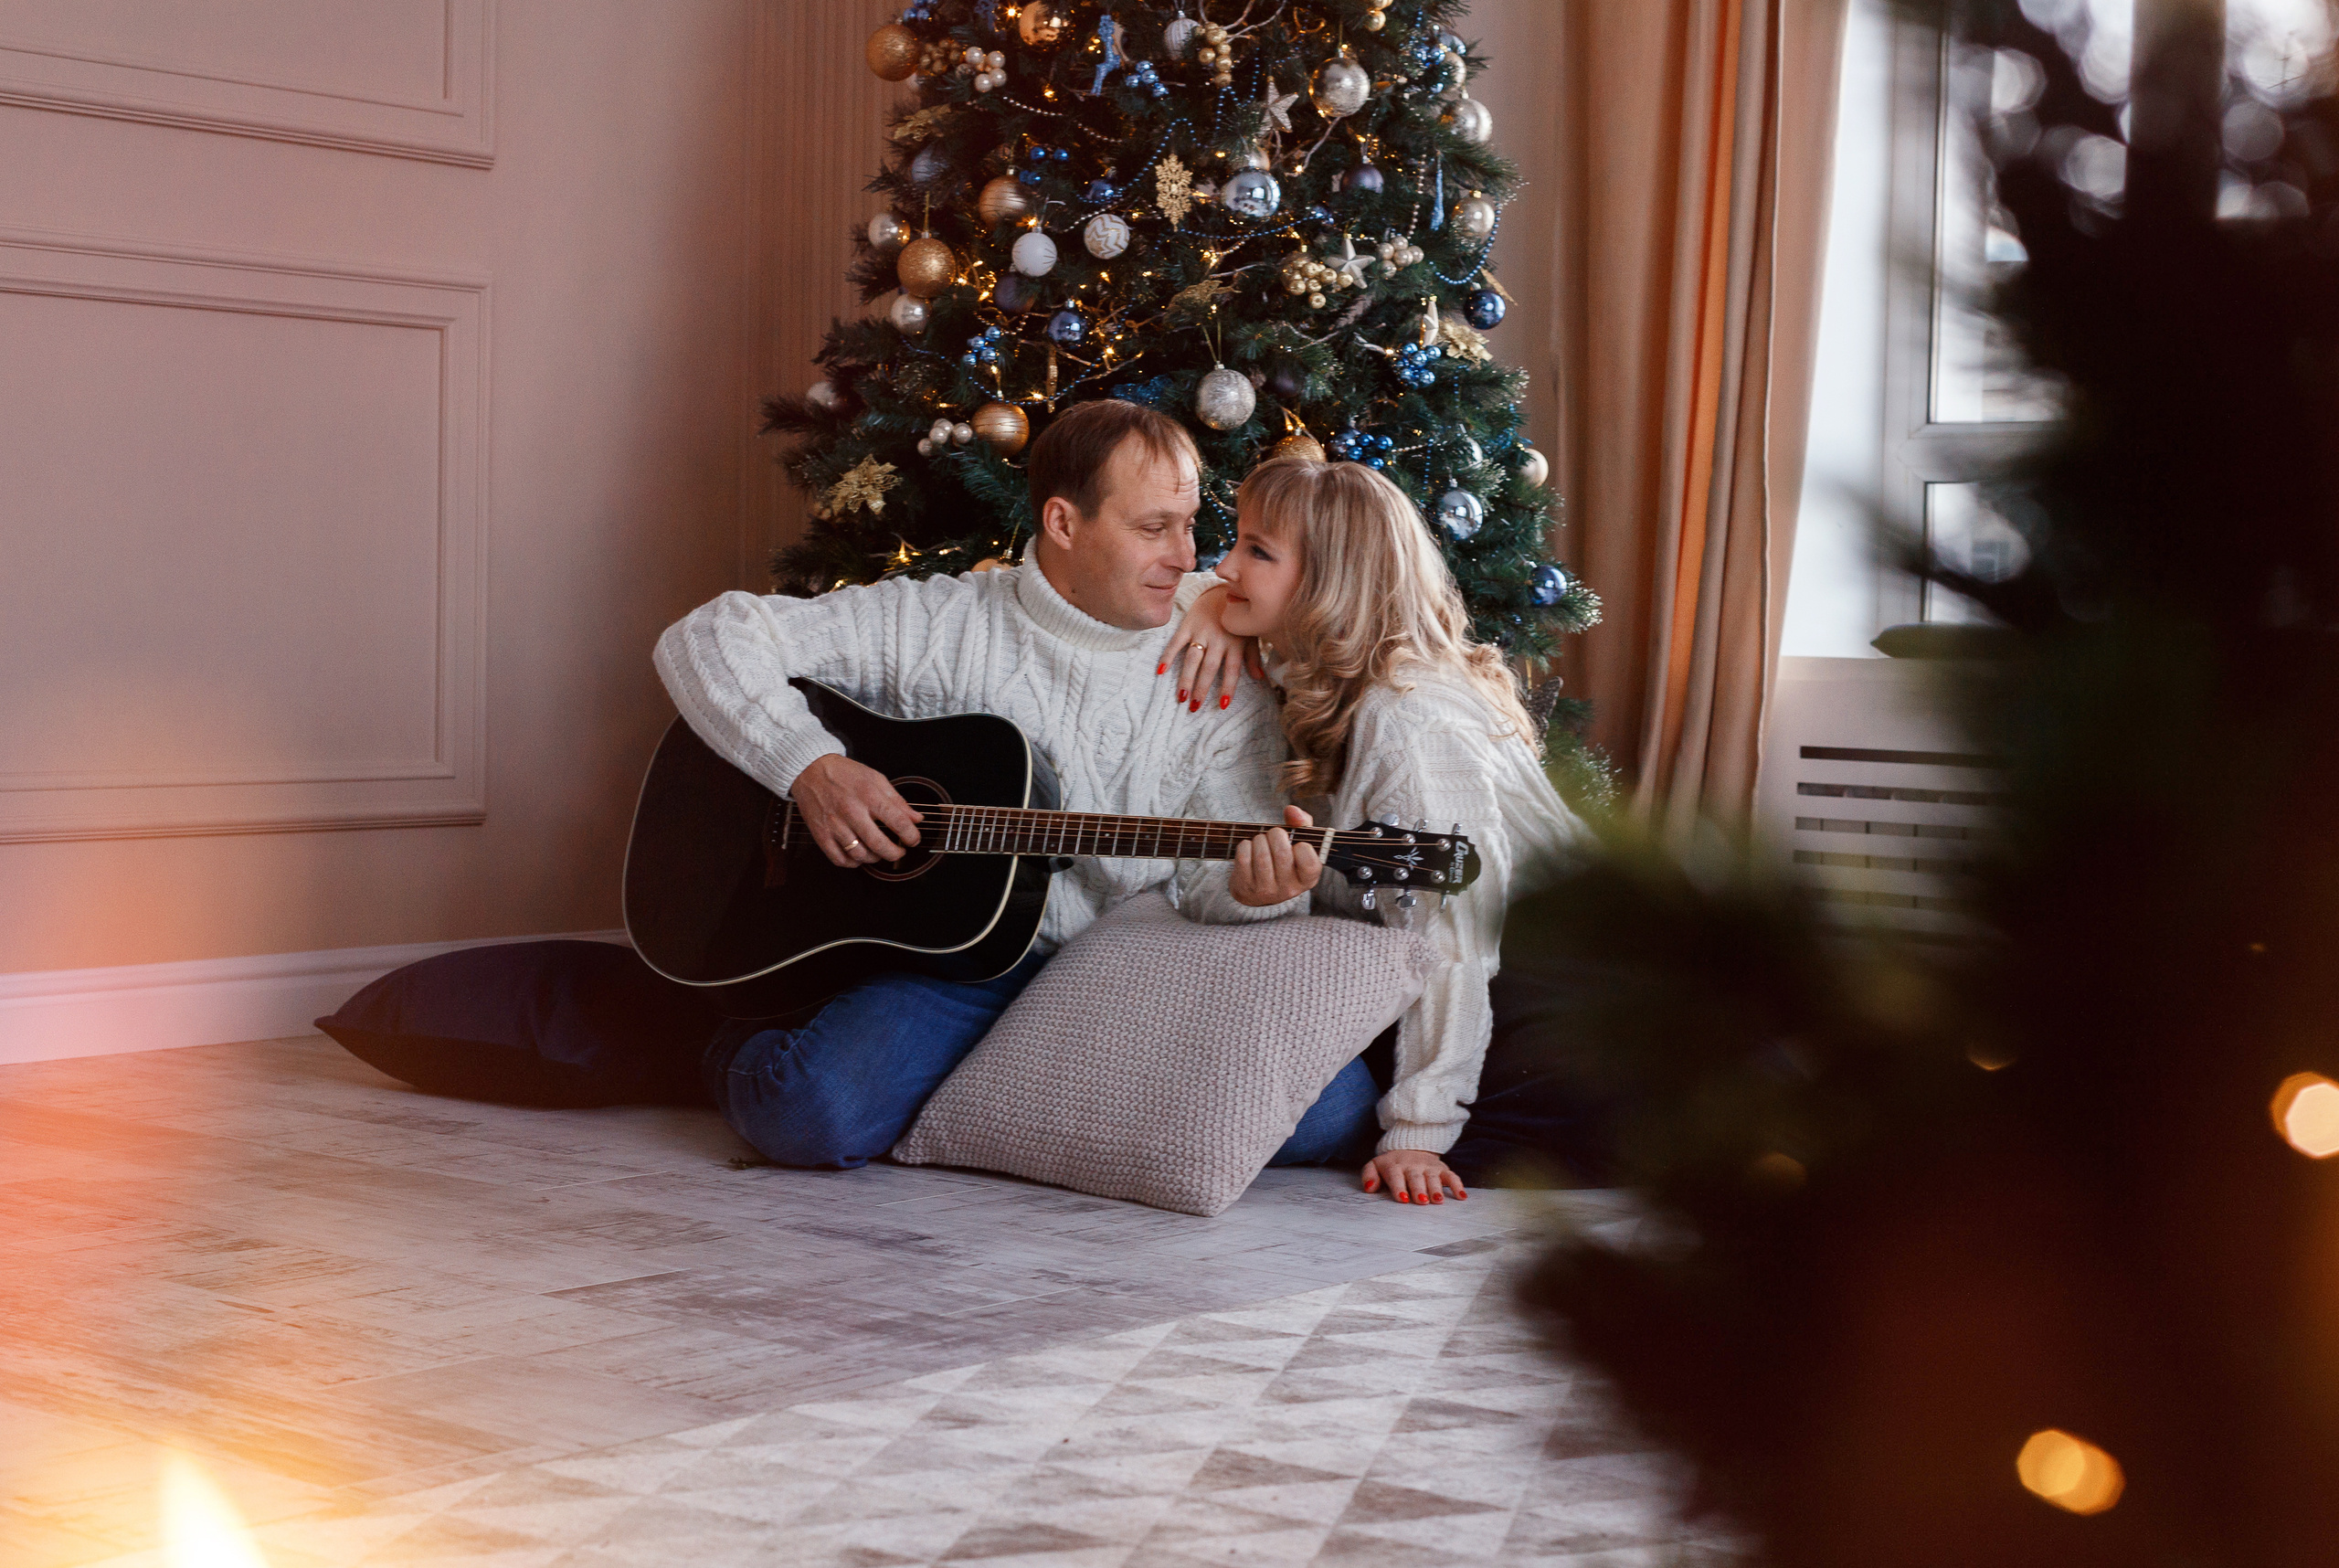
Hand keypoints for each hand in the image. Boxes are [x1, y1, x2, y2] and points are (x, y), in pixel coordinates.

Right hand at [790, 754, 921, 867]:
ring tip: (878, 852)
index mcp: (869, 796)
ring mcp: (835, 825)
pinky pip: (839, 859)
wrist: (811, 770)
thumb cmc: (845, 774)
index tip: (913, 840)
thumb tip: (916, 818)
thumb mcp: (876, 779)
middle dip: (895, 853)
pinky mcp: (821, 834)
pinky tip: (858, 855)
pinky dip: (852, 863)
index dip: (911, 836)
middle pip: (879, 844)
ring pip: (860, 855)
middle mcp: (852, 812)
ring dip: (874, 858)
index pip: (897, 822)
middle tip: (899, 852)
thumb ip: (897, 801)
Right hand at [1160, 584, 1264, 713]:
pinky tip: (1161, 671)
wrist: (1223, 589)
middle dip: (1202, 688)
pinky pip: (1176, 643)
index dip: (1228, 687)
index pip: (1232, 670)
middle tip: (1195, 707)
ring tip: (1181, 697)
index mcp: (1235, 644)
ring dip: (1186, 678)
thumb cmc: (1238, 618)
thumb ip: (1253, 657)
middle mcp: (1218, 639)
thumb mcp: (1250, 635)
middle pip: (1209, 667)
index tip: (1222, 704)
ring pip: (1192, 659)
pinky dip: (1168, 656)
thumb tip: (1260, 678)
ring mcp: (1202, 632)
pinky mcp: (1188, 625)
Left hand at [1230, 805, 1322, 906]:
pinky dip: (1245, 845)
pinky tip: (1250, 847)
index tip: (1297, 844)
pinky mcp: (1246, 886)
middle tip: (1274, 834)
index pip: (1309, 863)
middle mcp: (1289, 889)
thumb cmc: (1283, 859)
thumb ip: (1301, 823)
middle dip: (1276, 835)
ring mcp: (1266, 890)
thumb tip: (1292, 810)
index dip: (1303, 848)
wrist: (1258, 888)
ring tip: (1261, 840)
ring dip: (1259, 839)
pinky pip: (1244, 858)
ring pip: (1261, 856)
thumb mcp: (1298, 843)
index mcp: (1307, 879)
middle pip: (1282, 854)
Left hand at [1362, 1150, 1466, 1204]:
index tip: (1402, 1199)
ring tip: (1438, 1200)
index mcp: (1395, 1166)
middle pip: (1416, 1178)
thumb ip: (1369, 1175)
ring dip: (1436, 1188)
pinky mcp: (1441, 1169)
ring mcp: (1428, 1167)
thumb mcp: (1375, 1165)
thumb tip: (1369, 1188)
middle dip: (1419, 1189)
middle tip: (1421, 1201)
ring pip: (1433, 1177)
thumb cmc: (1391, 1165)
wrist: (1409, 1147)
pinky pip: (1451, 1176)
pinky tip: (1462, 1196)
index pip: (1396, 1176)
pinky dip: (1458, 1185)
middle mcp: (1413, 1166)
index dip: (1399, 1187)